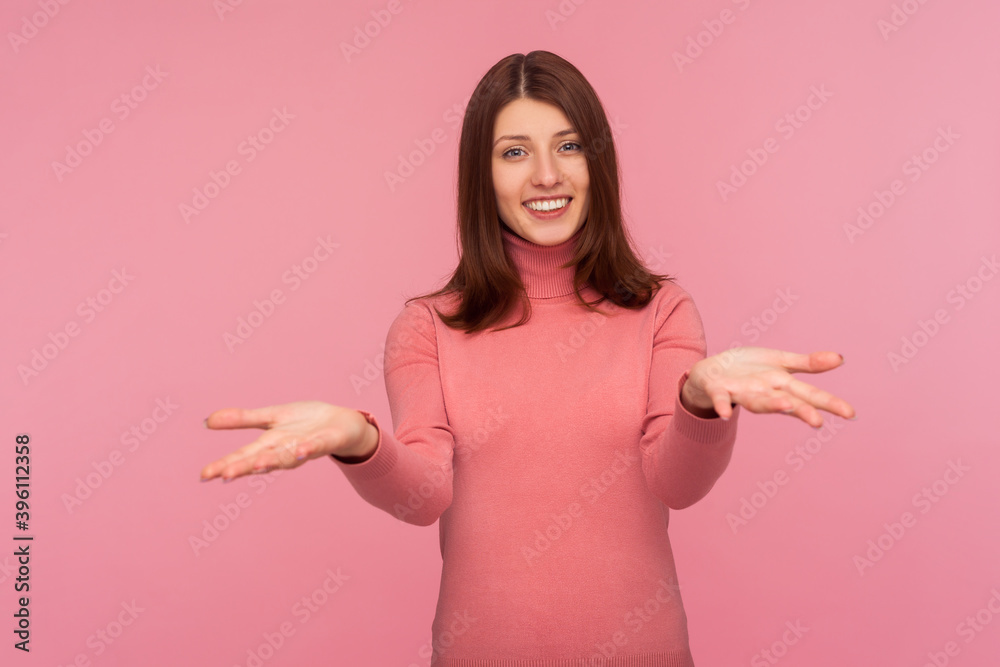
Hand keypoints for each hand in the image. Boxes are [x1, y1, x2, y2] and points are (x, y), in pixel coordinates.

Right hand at [199, 401, 374, 481]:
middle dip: (244, 468)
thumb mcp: (270, 417)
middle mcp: (285, 450)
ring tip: (256, 465)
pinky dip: (309, 448)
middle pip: (262, 460)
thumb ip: (242, 420)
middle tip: (224, 475)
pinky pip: (317, 446)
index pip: (243, 456)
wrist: (342, 423)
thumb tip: (207, 422)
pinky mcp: (327, 441)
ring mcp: (306, 447)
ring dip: (273, 461)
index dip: (224, 465)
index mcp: (270, 445)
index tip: (204, 475)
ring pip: (287, 457)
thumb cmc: (305, 422)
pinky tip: (301, 450)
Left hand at [681, 347, 855, 427]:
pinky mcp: (718, 389)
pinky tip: (725, 414)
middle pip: (786, 401)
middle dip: (801, 411)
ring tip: (785, 406)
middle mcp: (764, 393)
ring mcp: (741, 393)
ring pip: (757, 401)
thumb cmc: (749, 369)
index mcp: (781, 385)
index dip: (829, 404)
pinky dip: (722, 406)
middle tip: (818, 421)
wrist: (712, 371)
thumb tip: (840, 359)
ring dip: (770, 405)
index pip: (809, 395)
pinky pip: (720, 399)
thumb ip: (808, 364)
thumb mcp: (780, 362)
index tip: (851, 414)